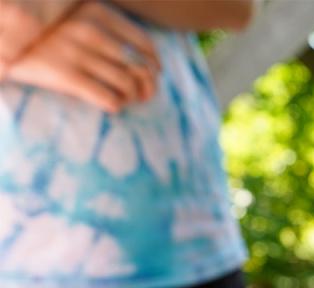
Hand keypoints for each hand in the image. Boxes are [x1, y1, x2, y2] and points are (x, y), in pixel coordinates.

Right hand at [7, 2, 158, 112]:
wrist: (2, 36)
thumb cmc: (44, 30)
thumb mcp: (74, 14)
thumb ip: (104, 27)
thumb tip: (145, 60)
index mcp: (96, 11)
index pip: (144, 44)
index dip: (154, 65)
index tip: (153, 75)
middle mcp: (89, 29)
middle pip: (141, 67)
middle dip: (148, 86)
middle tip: (143, 95)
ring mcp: (77, 52)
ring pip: (128, 84)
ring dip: (133, 97)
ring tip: (126, 99)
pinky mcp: (64, 75)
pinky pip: (108, 99)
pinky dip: (117, 105)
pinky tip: (111, 105)